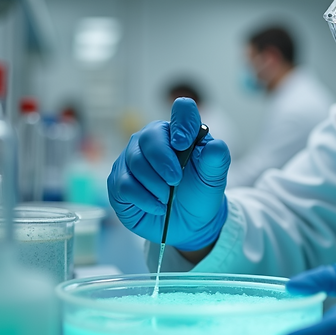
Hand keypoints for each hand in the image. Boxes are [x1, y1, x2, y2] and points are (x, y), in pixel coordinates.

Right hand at [107, 98, 229, 250]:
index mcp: (180, 131)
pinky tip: (157, 206)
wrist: (189, 223)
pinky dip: (144, 198)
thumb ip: (217, 160)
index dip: (182, 123)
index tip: (183, 144)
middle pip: (149, 138)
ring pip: (135, 162)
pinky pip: (124, 184)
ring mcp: (131, 159)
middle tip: (176, 181)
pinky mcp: (118, 181)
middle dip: (163, 162)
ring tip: (168, 198)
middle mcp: (152, 139)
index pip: (182, 110)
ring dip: (155, 184)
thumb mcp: (214, 178)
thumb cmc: (200, 193)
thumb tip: (216, 146)